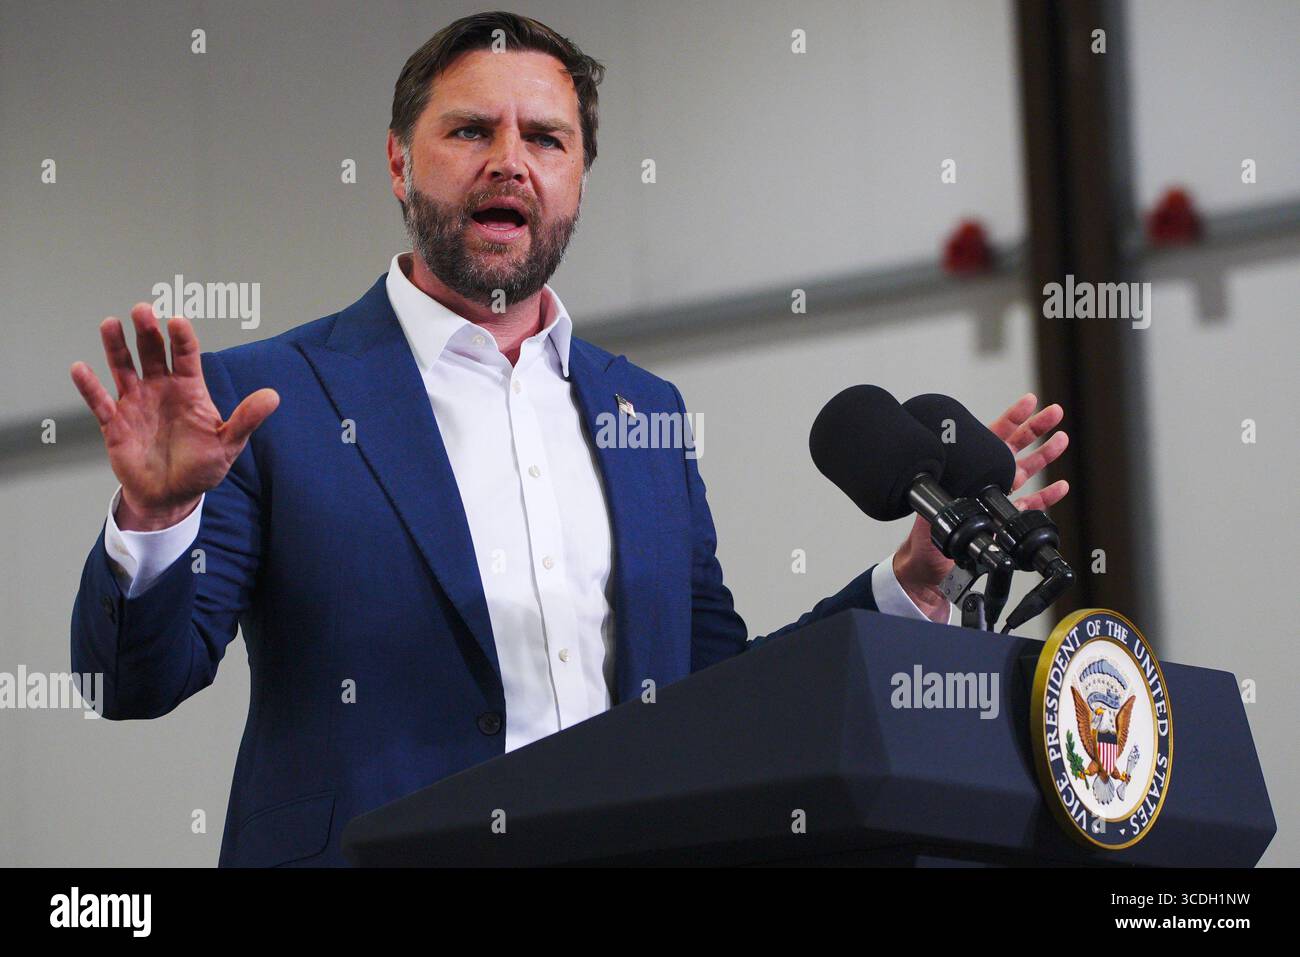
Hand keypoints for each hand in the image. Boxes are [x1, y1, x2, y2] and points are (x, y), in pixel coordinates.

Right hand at [70, 303, 278, 530]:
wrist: (171, 496)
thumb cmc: (201, 468)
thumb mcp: (228, 444)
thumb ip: (246, 419)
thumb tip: (273, 396)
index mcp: (189, 390)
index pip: (186, 356)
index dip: (182, 338)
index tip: (177, 321)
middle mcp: (160, 389)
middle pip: (152, 353)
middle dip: (147, 331)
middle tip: (143, 309)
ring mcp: (135, 403)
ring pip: (123, 367)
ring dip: (116, 346)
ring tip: (111, 323)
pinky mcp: (114, 422)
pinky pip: (99, 401)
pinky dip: (89, 386)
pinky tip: (81, 368)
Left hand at [894, 393, 1069, 620]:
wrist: (929, 571)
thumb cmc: (923, 543)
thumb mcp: (927, 516)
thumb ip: (938, 502)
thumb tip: (941, 488)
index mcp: (966, 473)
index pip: (990, 439)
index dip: (1010, 419)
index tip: (1028, 402)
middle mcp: (983, 481)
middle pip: (1014, 449)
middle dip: (1036, 428)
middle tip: (1055, 412)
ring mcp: (996, 500)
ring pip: (1027, 472)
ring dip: (1046, 455)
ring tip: (1062, 438)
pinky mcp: (1005, 523)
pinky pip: (1031, 505)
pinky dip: (1048, 495)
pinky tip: (1061, 485)